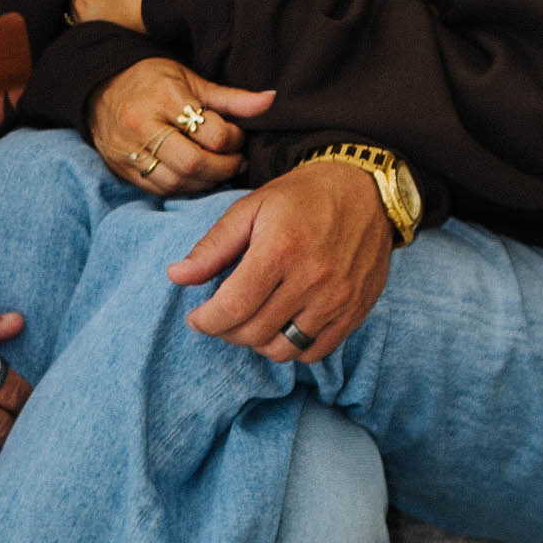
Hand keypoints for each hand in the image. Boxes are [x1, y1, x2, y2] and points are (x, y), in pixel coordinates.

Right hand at [91, 55, 278, 193]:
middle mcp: (143, 126)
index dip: (233, 140)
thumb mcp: (191, 79)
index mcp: (164, 98)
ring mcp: (129, 151)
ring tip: (219, 170)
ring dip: (206, 183)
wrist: (100, 85)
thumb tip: (271, 101)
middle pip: (193, 163)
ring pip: (176, 182)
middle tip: (236, 162)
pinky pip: (159, 189)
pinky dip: (183, 189)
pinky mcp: (121, 169)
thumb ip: (232, 98)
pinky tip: (196, 179)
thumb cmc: (152, 79)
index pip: (210, 132)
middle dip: (223, 168)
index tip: (237, 137)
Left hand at [169, 159, 395, 363]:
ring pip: (282, 350)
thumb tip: (176, 276)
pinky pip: (314, 352)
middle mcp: (311, 279)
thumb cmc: (302, 197)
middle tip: (221, 317)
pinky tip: (280, 327)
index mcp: (280, 249)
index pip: (232, 307)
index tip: (196, 317)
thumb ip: (213, 246)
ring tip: (249, 322)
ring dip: (256, 343)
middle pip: (254, 332)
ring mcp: (337, 299)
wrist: (366, 190)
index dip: (206, 321)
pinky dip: (290, 349)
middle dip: (226, 331)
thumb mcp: (251, 208)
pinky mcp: (355, 311)